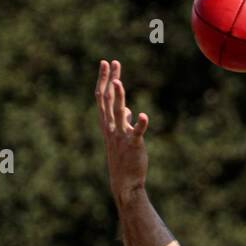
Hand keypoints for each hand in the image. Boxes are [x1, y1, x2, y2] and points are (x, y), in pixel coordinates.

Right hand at [95, 58, 148, 200]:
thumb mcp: (120, 138)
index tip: (106, 64)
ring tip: (119, 82)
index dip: (104, 80)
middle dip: (109, 80)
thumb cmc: (123, 160)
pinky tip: (142, 116)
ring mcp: (121, 137)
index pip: (103, 98)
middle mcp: (112, 128)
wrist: (125, 184)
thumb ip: (123, 122)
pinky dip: (139, 125)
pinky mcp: (133, 145)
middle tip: (111, 62)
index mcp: (108, 125)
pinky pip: (136, 133)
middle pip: (107, 100)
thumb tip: (129, 111)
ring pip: (118, 113)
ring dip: (118, 97)